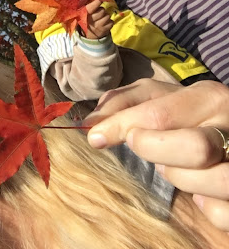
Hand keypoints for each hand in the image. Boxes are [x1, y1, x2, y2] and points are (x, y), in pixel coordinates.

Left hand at [83, 79, 228, 231]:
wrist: (228, 129)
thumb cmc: (186, 113)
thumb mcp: (158, 97)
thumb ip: (125, 102)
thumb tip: (92, 121)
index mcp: (207, 97)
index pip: (161, 115)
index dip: (122, 128)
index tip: (96, 136)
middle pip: (195, 148)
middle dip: (158, 153)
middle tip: (142, 147)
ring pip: (213, 180)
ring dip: (182, 179)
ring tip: (174, 166)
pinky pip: (221, 212)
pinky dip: (204, 207)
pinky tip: (199, 190)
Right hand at [85, 0, 112, 39]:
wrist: (89, 35)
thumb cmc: (88, 20)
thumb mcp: (86, 13)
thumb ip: (90, 5)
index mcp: (85, 14)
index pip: (92, 6)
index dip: (97, 2)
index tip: (100, 0)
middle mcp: (91, 20)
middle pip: (102, 10)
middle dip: (102, 10)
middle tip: (99, 13)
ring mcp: (98, 26)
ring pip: (108, 16)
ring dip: (106, 16)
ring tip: (102, 18)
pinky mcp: (104, 30)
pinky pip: (111, 22)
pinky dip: (110, 22)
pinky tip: (105, 23)